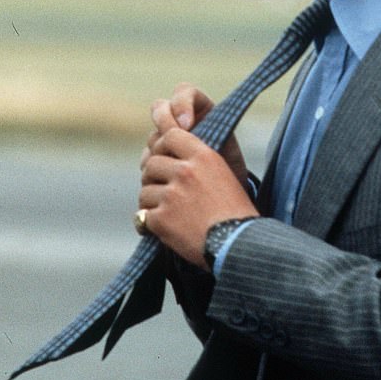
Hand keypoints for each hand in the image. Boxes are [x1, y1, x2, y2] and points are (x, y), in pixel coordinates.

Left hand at [140, 127, 258, 268]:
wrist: (238, 243)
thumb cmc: (235, 211)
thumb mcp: (223, 173)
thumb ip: (199, 160)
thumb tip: (173, 152)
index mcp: (204, 157)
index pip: (170, 136)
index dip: (161, 144)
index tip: (160, 152)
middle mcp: (186, 172)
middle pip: (151, 163)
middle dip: (153, 176)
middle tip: (162, 189)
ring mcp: (172, 195)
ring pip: (144, 190)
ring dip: (152, 201)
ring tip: (167, 211)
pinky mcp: (162, 219)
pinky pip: (142, 215)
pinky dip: (148, 223)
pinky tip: (161, 227)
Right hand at [141, 83, 248, 186]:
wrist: (222, 191)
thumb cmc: (228, 163)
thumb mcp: (225, 145)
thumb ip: (209, 131)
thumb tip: (188, 129)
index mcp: (198, 107)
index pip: (183, 92)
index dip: (181, 104)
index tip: (187, 125)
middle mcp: (178, 119)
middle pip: (160, 108)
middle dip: (165, 123)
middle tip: (172, 140)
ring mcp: (164, 138)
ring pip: (153, 135)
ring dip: (160, 148)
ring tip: (175, 164)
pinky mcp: (156, 158)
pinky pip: (147, 157)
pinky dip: (153, 164)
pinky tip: (165, 176)